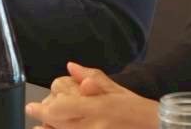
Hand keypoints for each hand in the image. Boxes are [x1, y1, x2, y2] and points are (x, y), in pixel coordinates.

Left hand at [25, 63, 158, 128]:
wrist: (158, 128)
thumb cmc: (139, 111)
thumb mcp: (118, 90)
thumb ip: (93, 77)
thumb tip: (71, 67)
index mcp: (98, 108)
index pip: (59, 109)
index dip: (41, 109)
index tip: (32, 106)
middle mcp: (93, 127)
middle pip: (56, 124)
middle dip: (43, 118)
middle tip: (35, 111)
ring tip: (42, 127)